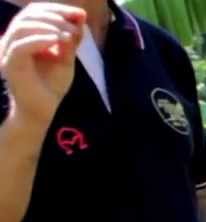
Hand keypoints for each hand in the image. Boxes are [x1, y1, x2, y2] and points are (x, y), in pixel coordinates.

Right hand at [0, 3, 85, 126]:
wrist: (43, 109)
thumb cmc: (52, 84)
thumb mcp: (67, 56)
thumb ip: (71, 37)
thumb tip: (80, 15)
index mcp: (24, 35)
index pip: (35, 11)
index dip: (56, 9)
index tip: (79, 14)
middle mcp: (12, 40)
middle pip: (27, 15)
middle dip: (54, 16)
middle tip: (75, 25)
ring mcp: (8, 52)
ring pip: (21, 28)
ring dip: (47, 26)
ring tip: (67, 34)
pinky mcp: (10, 65)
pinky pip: (20, 47)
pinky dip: (39, 40)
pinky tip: (56, 40)